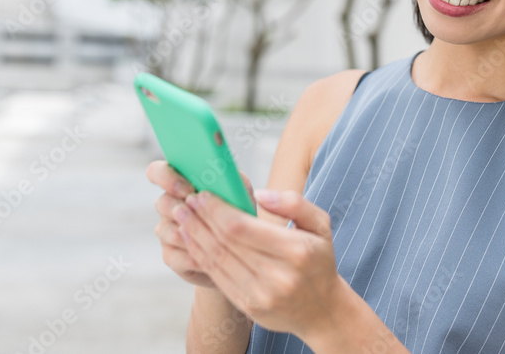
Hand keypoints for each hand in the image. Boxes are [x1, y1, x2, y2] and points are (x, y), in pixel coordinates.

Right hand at [145, 160, 255, 288]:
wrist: (240, 251)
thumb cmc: (238, 215)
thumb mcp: (240, 194)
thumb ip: (233, 181)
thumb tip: (227, 176)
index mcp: (180, 183)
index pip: (157, 171)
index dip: (167, 178)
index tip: (188, 189)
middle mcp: (169, 206)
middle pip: (161, 202)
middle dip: (180, 208)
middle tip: (200, 214)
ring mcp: (167, 230)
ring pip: (166, 230)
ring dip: (189, 234)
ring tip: (212, 238)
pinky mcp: (170, 255)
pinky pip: (173, 255)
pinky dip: (193, 256)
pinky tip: (210, 257)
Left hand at [177, 187, 342, 339]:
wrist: (322, 311)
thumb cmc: (318, 260)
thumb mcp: (320, 225)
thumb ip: (294, 203)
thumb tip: (260, 194)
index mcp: (295, 251)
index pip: (242, 228)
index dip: (217, 210)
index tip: (203, 194)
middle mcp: (277, 276)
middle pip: (225, 243)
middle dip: (201, 219)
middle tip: (186, 200)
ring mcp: (261, 295)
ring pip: (217, 261)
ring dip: (195, 237)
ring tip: (182, 217)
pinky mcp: (249, 307)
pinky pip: (218, 278)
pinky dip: (201, 257)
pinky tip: (193, 241)